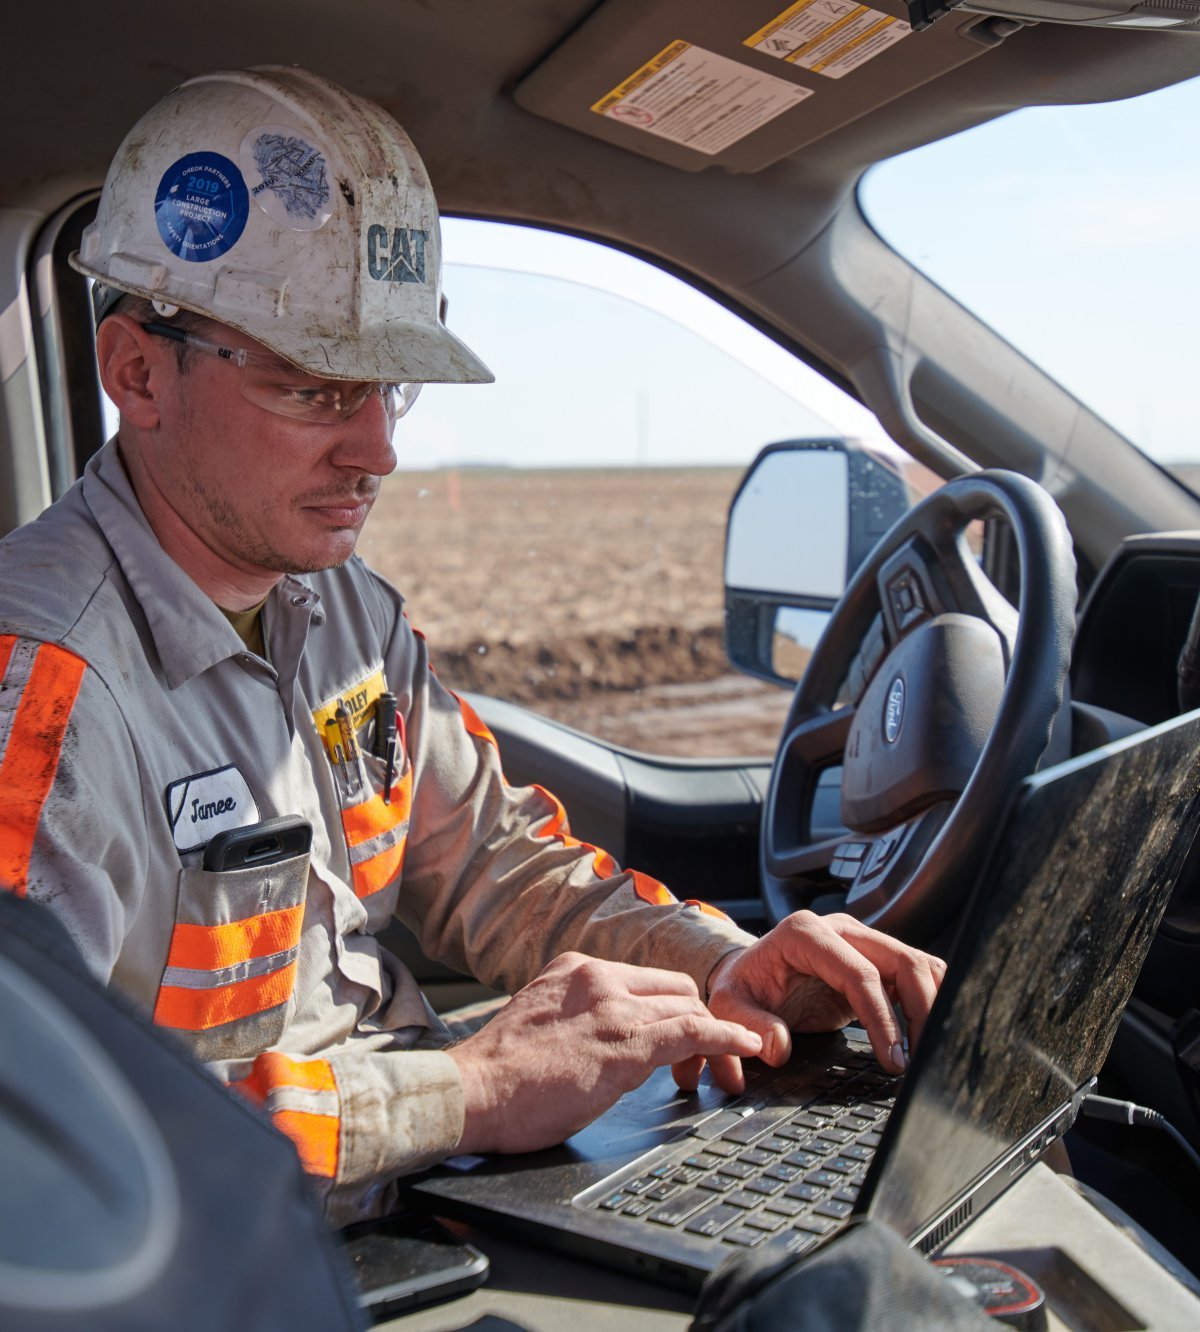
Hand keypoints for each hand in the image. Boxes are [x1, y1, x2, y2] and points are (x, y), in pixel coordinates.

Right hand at [447, 952, 761, 1154]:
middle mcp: (599, 978)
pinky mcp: (626, 1044)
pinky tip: (746, 1046)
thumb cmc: (498, 1073)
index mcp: (576, 969)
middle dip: (697, 1016)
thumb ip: (577, 1015)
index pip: (645, 978)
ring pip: (689, 1007)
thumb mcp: (541, 1020)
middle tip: (708, 1055)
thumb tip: (605, 1037)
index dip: (669, 1006)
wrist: (472, 1091)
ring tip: (737, 1059)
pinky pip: (694, 1032)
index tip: (681, 1031)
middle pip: (675, 986)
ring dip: (716, 1034)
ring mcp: (614, 1008)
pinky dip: (727, 1037)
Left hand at [674, 911, 945, 1094]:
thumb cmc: (743, 987)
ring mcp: (861, 938)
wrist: (750, 972)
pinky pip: (916, 971)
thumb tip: (778, 1048)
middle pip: (902, 961)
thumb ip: (750, 1025)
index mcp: (805, 933)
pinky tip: (924, 1034)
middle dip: (920, 1013)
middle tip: (917, 1061)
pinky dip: (929, 999)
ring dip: (930, 1007)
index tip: (892, 1059)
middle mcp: (840, 927)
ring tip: (924, 1052)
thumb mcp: (730, 1006)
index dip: (882, 1018)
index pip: (859, 973)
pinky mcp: (875, 956)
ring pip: (918, 963)